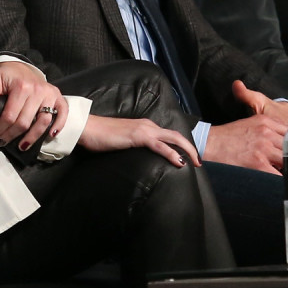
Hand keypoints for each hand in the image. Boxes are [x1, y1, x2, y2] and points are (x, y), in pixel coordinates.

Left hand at [0, 60, 65, 151]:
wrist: (22, 68)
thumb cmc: (8, 75)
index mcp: (21, 87)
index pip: (10, 115)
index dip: (0, 128)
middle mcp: (37, 91)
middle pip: (25, 122)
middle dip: (11, 135)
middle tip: (2, 142)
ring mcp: (50, 94)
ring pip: (43, 122)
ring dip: (32, 137)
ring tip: (22, 146)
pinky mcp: (58, 97)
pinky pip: (62, 113)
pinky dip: (59, 125)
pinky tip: (50, 135)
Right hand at [77, 115, 200, 167]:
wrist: (87, 128)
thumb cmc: (100, 137)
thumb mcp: (122, 142)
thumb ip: (133, 146)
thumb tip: (140, 158)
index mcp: (145, 126)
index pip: (168, 135)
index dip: (181, 146)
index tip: (189, 158)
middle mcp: (148, 125)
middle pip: (176, 135)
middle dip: (190, 148)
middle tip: (199, 162)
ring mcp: (144, 129)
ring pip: (173, 138)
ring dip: (187, 150)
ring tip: (196, 162)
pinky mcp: (139, 136)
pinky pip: (160, 145)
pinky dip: (172, 153)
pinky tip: (179, 162)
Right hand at [201, 82, 287, 172]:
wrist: (209, 143)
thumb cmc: (228, 137)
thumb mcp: (250, 124)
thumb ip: (268, 129)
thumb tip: (283, 143)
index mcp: (266, 121)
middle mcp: (267, 133)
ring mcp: (264, 148)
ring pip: (287, 160)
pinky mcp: (258, 163)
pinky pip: (278, 174)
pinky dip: (281, 180)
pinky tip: (281, 183)